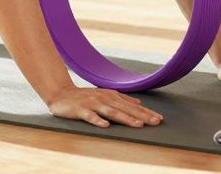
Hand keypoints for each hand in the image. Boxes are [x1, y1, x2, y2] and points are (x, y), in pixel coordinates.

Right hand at [45, 85, 163, 128]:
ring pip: (111, 112)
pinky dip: (97, 120)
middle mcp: (104, 98)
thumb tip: (138, 102)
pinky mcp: (80, 109)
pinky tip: (105, 126)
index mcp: (111, 96)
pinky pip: (90, 116)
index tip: (159, 119)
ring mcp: (92, 103)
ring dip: (125, 118)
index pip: (132, 105)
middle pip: (125, 108)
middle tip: (155, 122)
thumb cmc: (85, 97)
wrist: (60, 94)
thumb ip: (121, 99)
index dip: (146, 112)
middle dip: (141, 115)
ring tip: (137, 124)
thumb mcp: (105, 95)